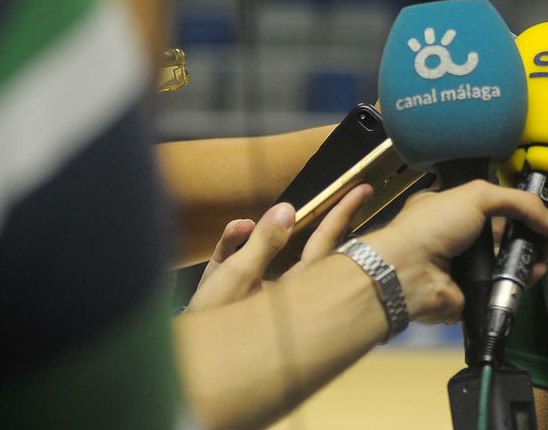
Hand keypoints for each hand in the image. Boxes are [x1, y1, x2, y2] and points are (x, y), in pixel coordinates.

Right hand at [187, 184, 373, 311]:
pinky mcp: (230, 286)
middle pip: (305, 243)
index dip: (342, 215)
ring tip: (242, 227)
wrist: (185, 355)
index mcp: (294, 289)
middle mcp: (281, 288)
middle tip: (345, 192)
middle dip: (315, 218)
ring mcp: (257, 288)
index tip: (362, 191)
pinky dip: (232, 241)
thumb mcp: (238, 277)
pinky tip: (230, 233)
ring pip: (268, 246)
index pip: (324, 243)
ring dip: (256, 231)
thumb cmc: (213, 324)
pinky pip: (239, 254)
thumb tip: (287, 210)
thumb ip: (263, 243)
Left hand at [362, 180, 547, 325]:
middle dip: (539, 229)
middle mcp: (461, 235)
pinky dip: (526, 277)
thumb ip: (519, 203)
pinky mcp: (476, 293)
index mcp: (454, 206)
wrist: (409, 272)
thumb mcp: (478, 196)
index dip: (525, 205)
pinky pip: (507, 284)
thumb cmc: (436, 225)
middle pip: (510, 231)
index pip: (498, 204)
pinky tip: (540, 269)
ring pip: (512, 258)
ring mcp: (469, 266)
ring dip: (538, 252)